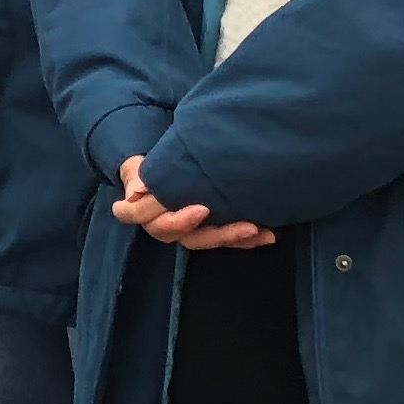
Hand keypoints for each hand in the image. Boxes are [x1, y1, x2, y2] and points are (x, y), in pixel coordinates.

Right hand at [112, 155, 273, 251]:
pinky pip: (225, 240)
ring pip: (207, 241)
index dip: (175, 220)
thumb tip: (136, 193)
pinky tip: (268, 235)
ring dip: (232, 238)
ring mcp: (188, 230)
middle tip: (243, 225)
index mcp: (144, 210)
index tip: (202, 210)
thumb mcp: (139, 162)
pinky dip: (246, 240)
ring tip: (257, 230)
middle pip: (184, 236)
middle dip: (214, 233)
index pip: (149, 222)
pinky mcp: (207, 230)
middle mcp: (165, 225)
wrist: (168, 164)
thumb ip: (136, 173)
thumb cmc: (150, 163)